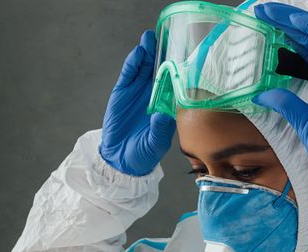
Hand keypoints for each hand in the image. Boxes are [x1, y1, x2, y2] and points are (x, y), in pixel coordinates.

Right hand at [99, 31, 175, 175]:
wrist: (121, 158)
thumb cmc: (144, 153)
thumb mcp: (155, 143)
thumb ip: (160, 128)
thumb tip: (164, 114)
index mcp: (168, 107)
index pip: (176, 84)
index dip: (179, 69)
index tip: (187, 55)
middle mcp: (155, 96)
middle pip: (161, 70)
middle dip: (165, 53)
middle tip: (169, 36)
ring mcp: (139, 92)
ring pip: (145, 68)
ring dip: (149, 53)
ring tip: (151, 37)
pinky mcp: (123, 91)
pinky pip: (129, 74)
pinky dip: (133, 63)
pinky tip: (138, 53)